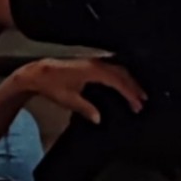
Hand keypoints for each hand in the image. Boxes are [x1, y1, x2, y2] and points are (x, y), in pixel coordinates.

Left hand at [13, 58, 147, 123]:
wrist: (38, 73)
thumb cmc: (51, 84)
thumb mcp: (68, 100)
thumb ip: (86, 109)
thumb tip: (99, 118)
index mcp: (92, 71)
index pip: (117, 81)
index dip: (129, 93)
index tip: (137, 103)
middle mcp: (95, 63)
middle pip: (122, 73)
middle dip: (134, 87)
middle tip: (143, 101)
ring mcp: (93, 62)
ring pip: (118, 69)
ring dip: (129, 81)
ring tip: (137, 94)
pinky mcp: (91, 64)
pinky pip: (112, 68)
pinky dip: (121, 76)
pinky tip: (124, 84)